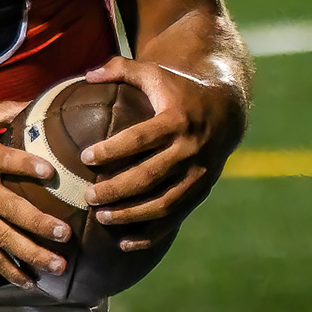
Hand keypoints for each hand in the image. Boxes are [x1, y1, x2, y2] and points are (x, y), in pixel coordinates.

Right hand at [0, 101, 72, 289]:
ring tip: (57, 266)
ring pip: (1, 237)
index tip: (50, 172)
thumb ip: (4, 112)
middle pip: (8, 206)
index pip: (6, 159)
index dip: (27, 165)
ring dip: (30, 253)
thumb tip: (39, 103)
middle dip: (37, 222)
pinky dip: (7, 269)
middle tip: (64, 233)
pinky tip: (29, 281)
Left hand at [80, 57, 241, 247]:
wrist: (227, 108)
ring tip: (101, 218)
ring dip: (131, 215)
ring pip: (163, 203)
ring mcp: (198, 173)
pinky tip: (124, 242)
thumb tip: (86, 73)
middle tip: (88, 197)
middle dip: (116, 189)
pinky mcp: (200, 191)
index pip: (140, 138)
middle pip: (149, 176)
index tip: (84, 158)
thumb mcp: (154, 72)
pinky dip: (151, 235)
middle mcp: (189, 149)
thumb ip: (120, 69)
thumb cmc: (179, 88)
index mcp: (176, 119)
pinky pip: (175, 218)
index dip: (112, 150)